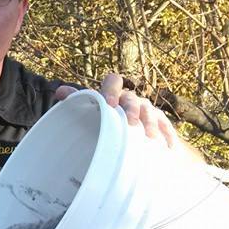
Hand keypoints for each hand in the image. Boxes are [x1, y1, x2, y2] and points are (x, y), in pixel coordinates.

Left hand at [55, 73, 178, 148]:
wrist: (133, 139)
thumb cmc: (106, 124)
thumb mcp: (92, 113)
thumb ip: (78, 101)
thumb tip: (60, 91)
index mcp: (113, 94)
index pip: (113, 81)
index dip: (111, 90)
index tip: (109, 105)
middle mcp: (131, 100)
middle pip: (133, 99)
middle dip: (132, 110)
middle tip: (130, 124)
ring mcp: (148, 111)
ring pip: (151, 112)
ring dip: (150, 124)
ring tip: (149, 138)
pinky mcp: (162, 124)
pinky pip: (167, 127)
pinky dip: (167, 136)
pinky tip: (168, 147)